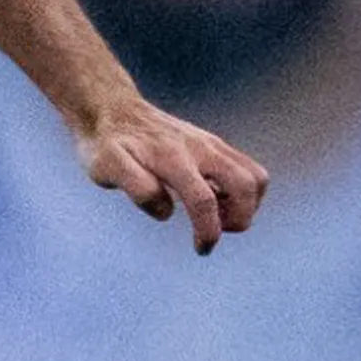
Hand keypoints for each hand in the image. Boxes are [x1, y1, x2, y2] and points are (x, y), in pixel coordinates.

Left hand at [72, 93, 268, 253]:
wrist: (113, 111)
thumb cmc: (106, 145)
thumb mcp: (106, 167)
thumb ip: (136, 187)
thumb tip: (166, 212)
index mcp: (173, 158)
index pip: (203, 200)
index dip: (208, 231)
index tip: (202, 249)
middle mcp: (200, 148)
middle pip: (245, 186)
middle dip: (240, 219)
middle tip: (213, 232)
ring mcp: (212, 145)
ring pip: (255, 177)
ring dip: (247, 205)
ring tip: (218, 217)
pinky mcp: (216, 145)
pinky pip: (248, 169)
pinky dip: (245, 192)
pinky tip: (218, 202)